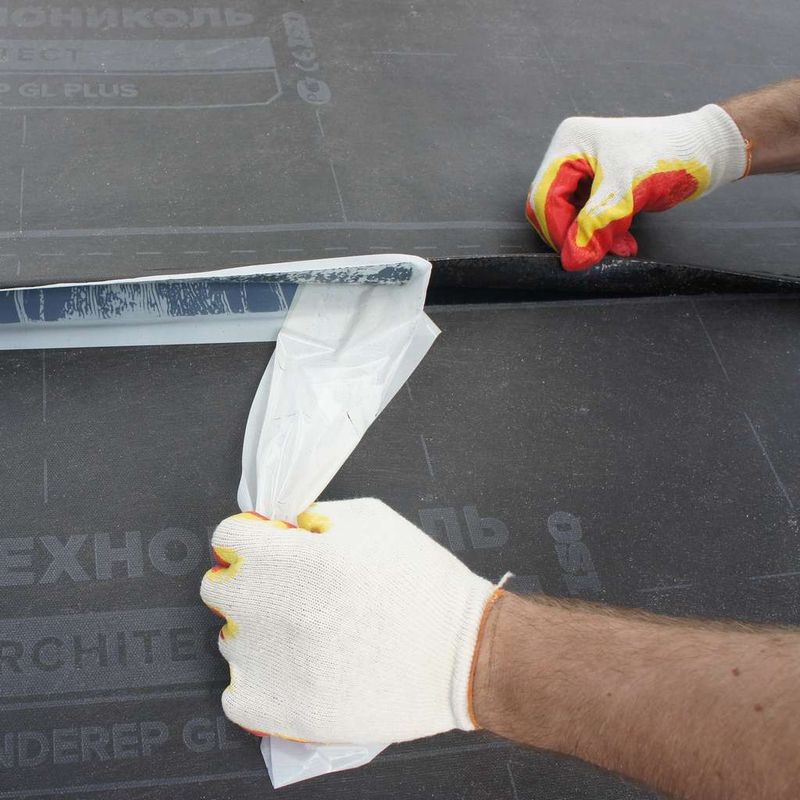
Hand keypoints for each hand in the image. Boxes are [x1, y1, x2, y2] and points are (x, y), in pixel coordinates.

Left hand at [200, 499, 498, 743]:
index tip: (264, 549)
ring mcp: (274, 665)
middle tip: (286, 592)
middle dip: (249, 582)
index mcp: (297, 558)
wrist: (462, 654)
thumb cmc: (423, 582)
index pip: (226, 537)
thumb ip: (316, 515)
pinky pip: (236, 695)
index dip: (249, 539)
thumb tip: (281, 526)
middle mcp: (275, 610)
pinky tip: (291, 674)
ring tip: (306, 637)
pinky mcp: (284, 713)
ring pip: (230, 640)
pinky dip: (257, 685)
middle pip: (219, 589)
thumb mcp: (373, 520)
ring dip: (259, 634)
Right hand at [526, 104, 747, 270]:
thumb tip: (572, 261)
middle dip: (575, 234)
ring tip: (620, 247)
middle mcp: (570, 155)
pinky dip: (603, 234)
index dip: (557, 230)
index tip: (575, 256)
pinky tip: (624, 242)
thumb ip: (595, 226)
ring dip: (592, 237)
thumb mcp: (627, 192)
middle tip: (598, 252)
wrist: (707, 150)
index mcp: (569, 144)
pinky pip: (588, 218)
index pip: (545, 196)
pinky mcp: (600, 186)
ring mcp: (584, 171)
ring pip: (570, 217)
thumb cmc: (669, 155)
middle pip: (552, 208)